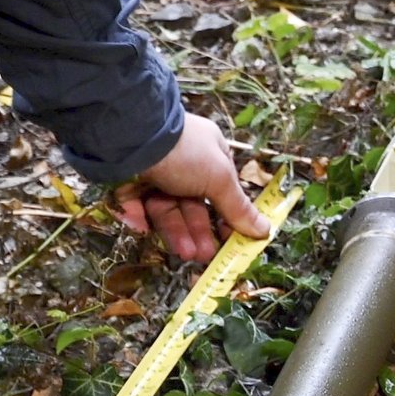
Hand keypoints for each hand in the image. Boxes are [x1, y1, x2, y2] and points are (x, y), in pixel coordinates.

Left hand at [111, 111, 270, 261]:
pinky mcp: (129, 182)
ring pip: (167, 209)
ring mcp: (155, 172)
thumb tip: (266, 230)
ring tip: (185, 253)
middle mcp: (183, 163)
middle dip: (199, 231)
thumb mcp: (220, 178)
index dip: (226, 216)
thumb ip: (238, 207)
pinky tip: (148, 233)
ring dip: (177, 232)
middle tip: (204, 256)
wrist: (134, 140)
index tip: (231, 241)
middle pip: (193, 204)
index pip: (221, 190)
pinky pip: (138, 206)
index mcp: (209, 154)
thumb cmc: (186, 154)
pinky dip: (142, 220)